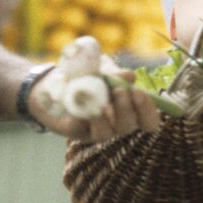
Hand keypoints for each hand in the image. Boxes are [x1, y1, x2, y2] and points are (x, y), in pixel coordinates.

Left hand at [27, 61, 162, 142]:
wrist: (53, 83)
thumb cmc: (86, 77)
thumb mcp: (103, 70)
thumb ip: (115, 74)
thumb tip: (130, 78)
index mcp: (129, 109)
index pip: (149, 120)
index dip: (148, 110)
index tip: (138, 93)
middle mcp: (117, 123)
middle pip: (130, 125)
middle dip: (126, 108)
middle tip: (119, 90)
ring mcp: (98, 130)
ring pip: (110, 131)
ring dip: (107, 115)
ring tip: (101, 98)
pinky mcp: (79, 132)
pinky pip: (87, 128)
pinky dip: (87, 115)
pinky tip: (82, 101)